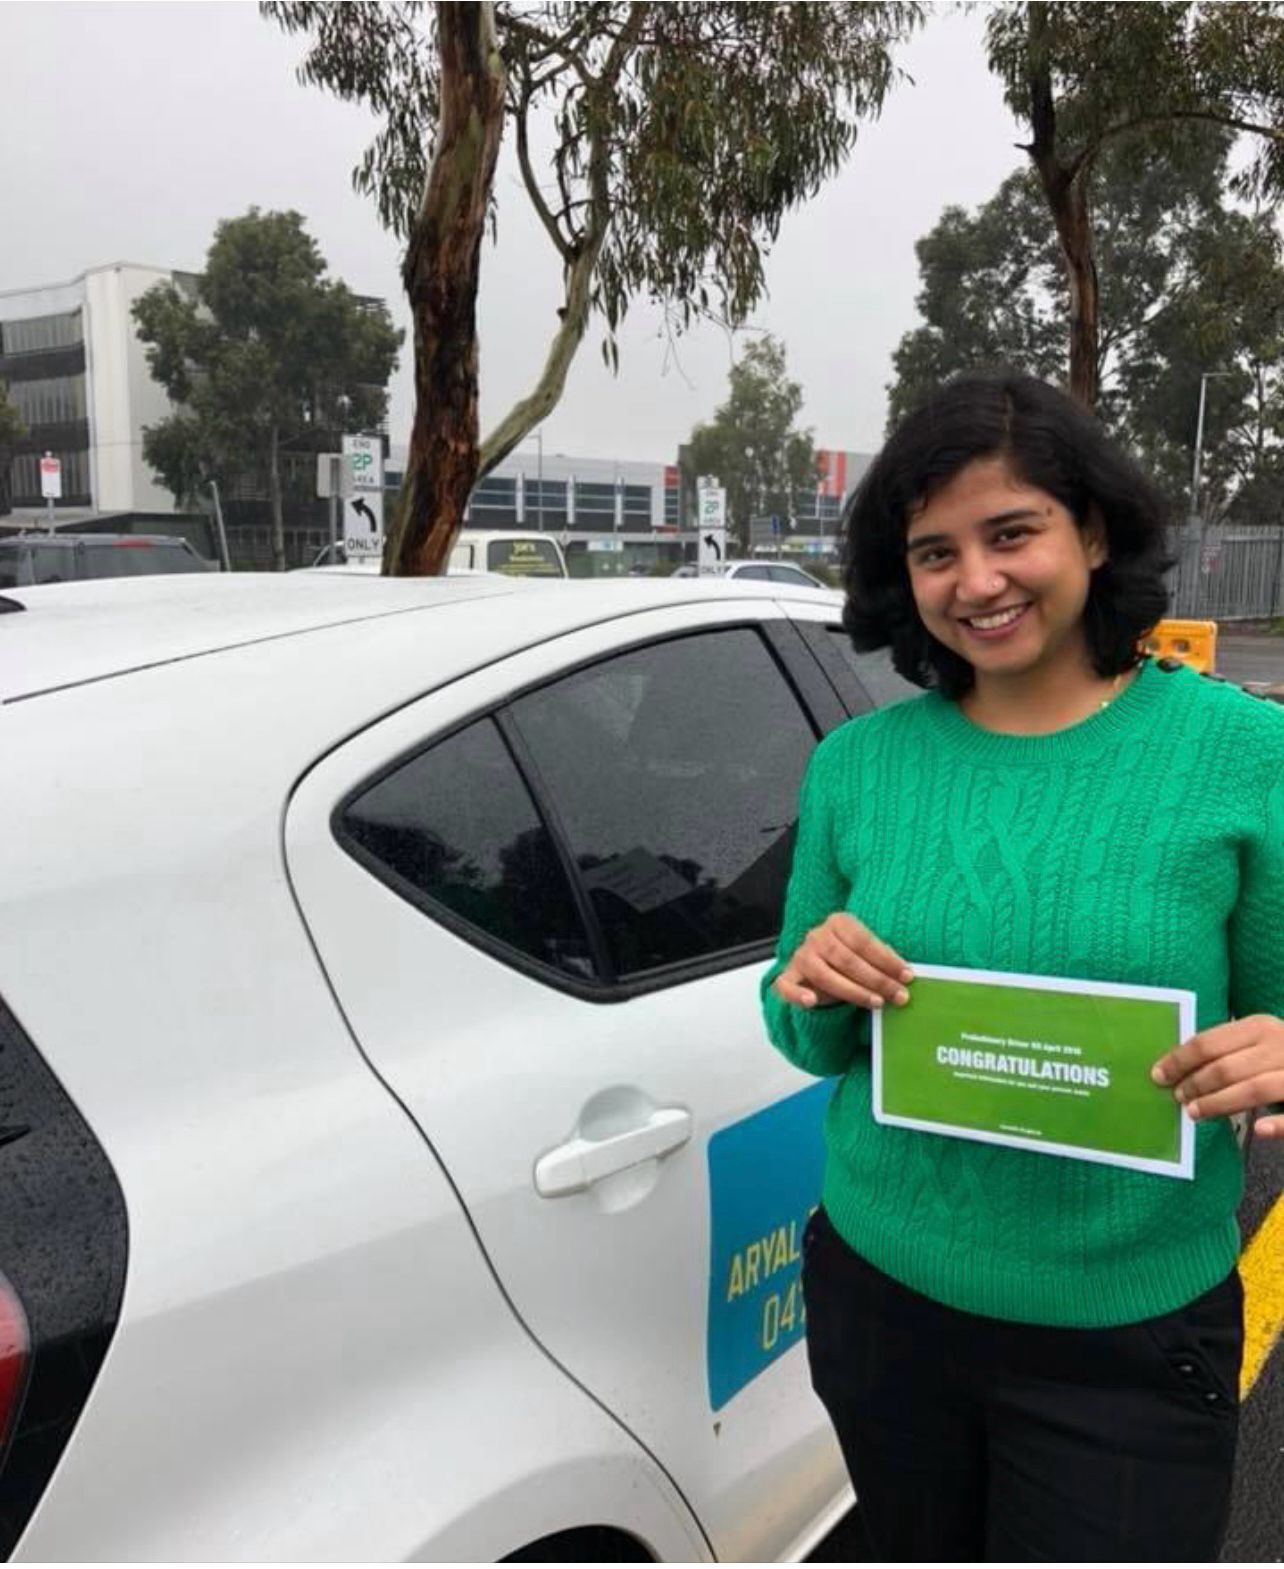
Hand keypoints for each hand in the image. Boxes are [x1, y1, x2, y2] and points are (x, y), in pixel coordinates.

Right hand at [771, 913, 913, 1011]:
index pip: (863, 941)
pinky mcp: (788, 976)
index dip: (887, 960)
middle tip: (898, 995)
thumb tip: (906, 975)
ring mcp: (801, 956)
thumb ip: (880, 959)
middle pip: (847, 959)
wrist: (817, 962)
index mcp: (838, 922)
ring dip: (853, 991)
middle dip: (876, 979)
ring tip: (877, 1002)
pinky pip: (787, 986)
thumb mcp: (865, 951)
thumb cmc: (848, 958)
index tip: (907, 976)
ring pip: (824, 975)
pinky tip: (811, 1002)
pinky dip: (798, 994)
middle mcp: (817, 936)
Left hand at [1151, 1015, 1283, 1137]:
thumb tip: (1175, 1067)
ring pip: (1254, 1089)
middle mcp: (1280, 1045)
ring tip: (1196, 1114)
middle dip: (1196, 1085)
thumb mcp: (1257, 1041)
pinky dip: (1278, 1123)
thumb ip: (1228, 1050)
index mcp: (1260, 1027)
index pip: (1209, 1042)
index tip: (1158, 1075)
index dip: (1180, 1060)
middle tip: (1178, 1099)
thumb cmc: (1280, 1054)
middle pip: (1226, 1068)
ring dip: (1221, 1104)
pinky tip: (1259, 1131)